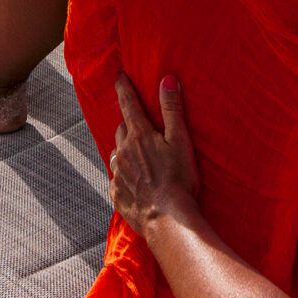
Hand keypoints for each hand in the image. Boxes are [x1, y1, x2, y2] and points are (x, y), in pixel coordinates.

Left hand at [110, 74, 199, 232]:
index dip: (124, 88)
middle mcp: (124, 152)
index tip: (119, 77)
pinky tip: (134, 182)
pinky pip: (117, 179)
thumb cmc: (179, 179)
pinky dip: (124, 175)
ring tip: (137, 155)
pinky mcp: (117, 194)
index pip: (128, 104)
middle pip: (121, 129)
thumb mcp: (180, 140)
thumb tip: (167, 79)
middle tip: (137, 124)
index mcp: (139, 135)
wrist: (167, 219)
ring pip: (117, 153)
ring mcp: (118, 174)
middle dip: (128, 124)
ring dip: (124, 150)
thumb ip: (172, 109)